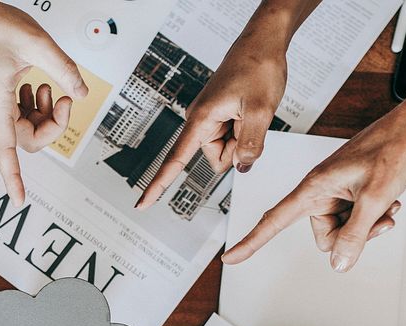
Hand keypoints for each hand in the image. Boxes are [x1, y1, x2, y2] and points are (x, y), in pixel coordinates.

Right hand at [0, 0, 87, 204]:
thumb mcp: (37, 44)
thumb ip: (63, 70)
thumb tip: (81, 93)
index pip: (5, 151)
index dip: (12, 178)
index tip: (19, 199)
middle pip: (27, 139)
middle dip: (52, 123)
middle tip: (65, 97)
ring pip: (25, 128)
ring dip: (44, 112)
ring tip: (47, 86)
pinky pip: (20, 115)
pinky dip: (34, 105)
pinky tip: (36, 85)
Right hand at [136, 33, 286, 208]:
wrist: (262, 43)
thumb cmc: (257, 67)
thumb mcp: (261, 110)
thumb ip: (250, 145)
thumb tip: (242, 167)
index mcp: (201, 119)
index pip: (174, 160)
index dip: (158, 184)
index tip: (143, 204)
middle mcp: (200, 120)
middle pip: (216, 158)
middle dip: (237, 149)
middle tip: (249, 120)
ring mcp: (210, 118)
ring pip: (227, 149)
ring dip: (243, 138)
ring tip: (250, 111)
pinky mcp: (220, 116)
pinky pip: (232, 137)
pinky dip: (244, 131)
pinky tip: (249, 111)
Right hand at [221, 109, 405, 271]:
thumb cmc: (393, 148)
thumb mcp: (375, 197)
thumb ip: (355, 234)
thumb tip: (339, 263)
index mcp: (314, 187)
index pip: (273, 220)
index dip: (251, 242)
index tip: (231, 257)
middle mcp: (320, 191)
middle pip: (324, 236)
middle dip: (352, 234)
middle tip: (375, 216)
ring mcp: (336, 193)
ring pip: (343, 231)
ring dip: (367, 225)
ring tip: (385, 204)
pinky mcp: (350, 193)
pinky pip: (354, 221)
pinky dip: (373, 217)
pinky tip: (387, 202)